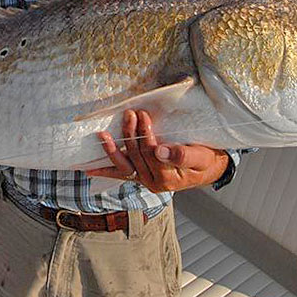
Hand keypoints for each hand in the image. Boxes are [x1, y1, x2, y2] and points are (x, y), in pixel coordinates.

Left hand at [87, 109, 229, 192]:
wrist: (208, 169)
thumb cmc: (206, 160)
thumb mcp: (201, 157)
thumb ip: (183, 155)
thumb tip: (160, 151)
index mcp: (168, 178)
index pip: (152, 154)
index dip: (146, 134)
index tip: (143, 115)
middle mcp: (153, 182)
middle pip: (137, 156)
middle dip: (131, 134)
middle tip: (130, 114)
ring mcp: (144, 180)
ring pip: (124, 165)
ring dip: (112, 149)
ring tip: (102, 135)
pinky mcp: (139, 176)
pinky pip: (120, 173)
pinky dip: (104, 171)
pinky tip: (88, 169)